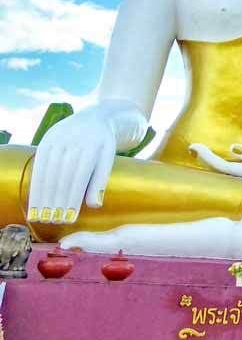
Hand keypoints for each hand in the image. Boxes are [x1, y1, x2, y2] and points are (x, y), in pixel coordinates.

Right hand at [28, 108, 117, 223]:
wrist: (94, 117)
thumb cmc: (103, 144)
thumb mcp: (107, 158)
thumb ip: (100, 181)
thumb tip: (94, 206)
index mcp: (92, 148)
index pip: (79, 179)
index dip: (73, 200)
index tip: (69, 219)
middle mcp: (73, 143)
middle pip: (62, 178)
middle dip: (57, 202)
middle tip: (54, 222)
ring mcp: (57, 141)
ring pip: (48, 174)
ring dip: (44, 197)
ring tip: (43, 216)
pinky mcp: (46, 142)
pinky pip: (39, 167)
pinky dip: (36, 186)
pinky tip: (36, 201)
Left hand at [188, 143, 241, 181]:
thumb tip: (232, 148)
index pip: (220, 166)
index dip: (205, 157)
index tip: (194, 146)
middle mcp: (241, 178)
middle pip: (215, 169)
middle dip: (202, 158)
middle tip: (191, 146)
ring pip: (218, 170)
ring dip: (206, 160)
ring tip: (195, 150)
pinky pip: (224, 168)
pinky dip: (214, 161)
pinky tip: (208, 156)